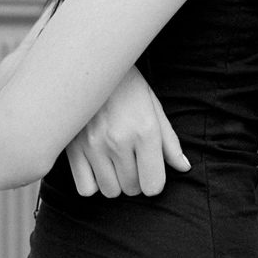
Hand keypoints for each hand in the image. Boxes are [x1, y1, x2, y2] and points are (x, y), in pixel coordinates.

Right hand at [65, 66, 189, 197]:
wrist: (91, 66)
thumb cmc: (128, 86)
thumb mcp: (154, 108)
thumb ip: (169, 142)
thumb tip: (184, 167)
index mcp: (145, 131)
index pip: (153, 185)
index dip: (154, 182)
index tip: (151, 171)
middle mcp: (120, 141)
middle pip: (132, 188)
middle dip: (136, 180)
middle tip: (132, 161)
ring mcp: (93, 146)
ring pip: (110, 191)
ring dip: (115, 182)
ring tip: (115, 162)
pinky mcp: (72, 149)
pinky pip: (85, 188)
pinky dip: (93, 183)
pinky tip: (97, 166)